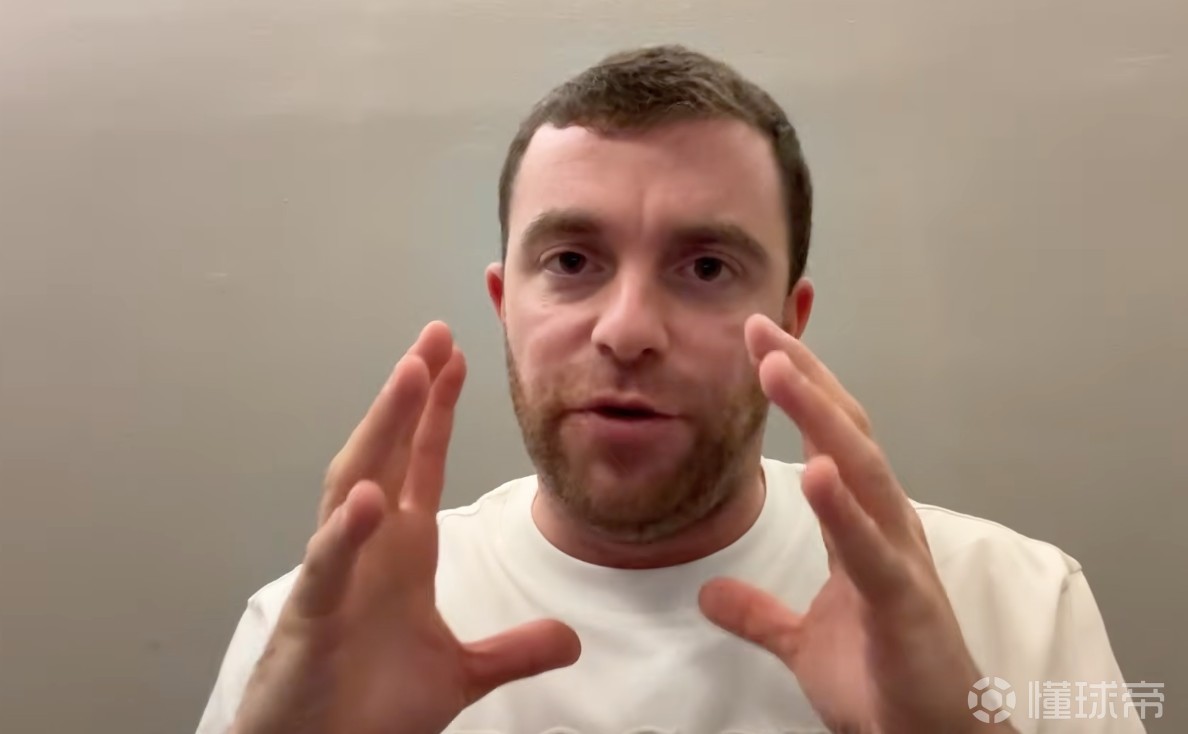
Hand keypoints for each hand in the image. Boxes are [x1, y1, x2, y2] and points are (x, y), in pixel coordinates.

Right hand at [231, 322, 580, 733]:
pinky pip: (328, 567)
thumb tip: (569, 638)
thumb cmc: (366, 708)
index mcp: (400, 552)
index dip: (437, 411)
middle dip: (411, 395)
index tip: (456, 357)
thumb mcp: (459, 674)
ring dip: (381, 431)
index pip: (421, 464)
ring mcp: (337, 576)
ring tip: (409, 376)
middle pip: (388, 454)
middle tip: (434, 336)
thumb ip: (511, 650)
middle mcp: (368, 549)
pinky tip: (368, 497)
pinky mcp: (313, 617)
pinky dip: (345, 532)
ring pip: (353, 486)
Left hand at [699, 314, 1011, 733]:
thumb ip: (760, 610)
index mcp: (864, 526)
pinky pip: (871, 549)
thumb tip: (709, 591)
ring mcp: (900, 559)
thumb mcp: (803, 640)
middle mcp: (888, 527)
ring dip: (820, 416)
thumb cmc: (883, 680)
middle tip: (761, 327)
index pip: (830, 438)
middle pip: (846, 433)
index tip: (759, 341)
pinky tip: (815, 469)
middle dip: (805, 377)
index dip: (799, 388)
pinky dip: (844, 508)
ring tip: (777, 368)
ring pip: (862, 471)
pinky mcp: (905, 603)